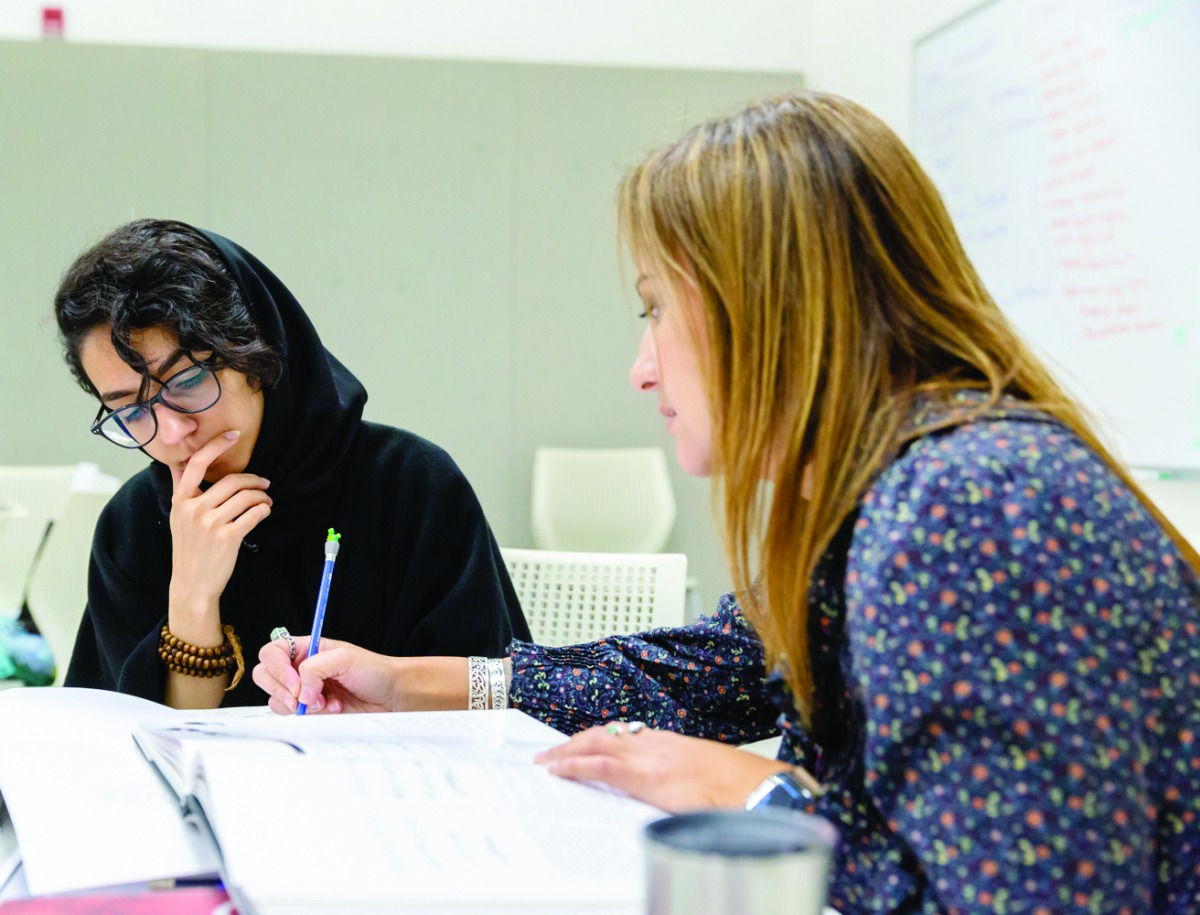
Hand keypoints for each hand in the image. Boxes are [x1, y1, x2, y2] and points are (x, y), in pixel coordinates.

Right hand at [168, 430, 271, 614]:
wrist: (192, 585)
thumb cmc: (189, 549)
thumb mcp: (177, 517)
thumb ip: (182, 490)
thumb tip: (178, 462)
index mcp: (180, 501)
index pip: (197, 463)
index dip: (216, 444)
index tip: (233, 434)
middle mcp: (193, 509)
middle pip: (231, 481)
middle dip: (253, 480)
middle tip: (264, 484)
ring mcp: (210, 524)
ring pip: (246, 497)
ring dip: (263, 497)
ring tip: (267, 502)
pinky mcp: (227, 537)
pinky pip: (254, 514)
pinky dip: (264, 510)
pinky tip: (265, 512)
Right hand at [253, 638, 472, 714]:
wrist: (391, 696)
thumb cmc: (374, 671)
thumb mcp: (346, 658)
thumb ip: (316, 668)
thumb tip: (300, 690)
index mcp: (307, 648)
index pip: (273, 652)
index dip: (277, 667)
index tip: (295, 681)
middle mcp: (300, 669)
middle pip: (264, 675)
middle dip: (282, 689)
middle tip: (304, 696)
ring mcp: (303, 691)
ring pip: (276, 699)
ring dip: (299, 704)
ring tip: (326, 701)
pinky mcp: (309, 712)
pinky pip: (291, 716)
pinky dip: (308, 715)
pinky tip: (331, 709)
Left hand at [534, 725, 788, 812]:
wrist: (756, 790)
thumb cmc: (739, 787)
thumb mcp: (705, 775)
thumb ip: (683, 776)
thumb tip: (673, 788)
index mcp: (671, 743)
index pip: (625, 734)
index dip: (598, 738)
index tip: (582, 744)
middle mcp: (657, 743)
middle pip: (605, 734)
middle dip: (575, 742)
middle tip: (553, 752)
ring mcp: (650, 757)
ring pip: (596, 744)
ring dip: (568, 751)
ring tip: (547, 761)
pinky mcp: (646, 776)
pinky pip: (601, 765)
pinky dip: (575, 764)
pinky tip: (559, 769)